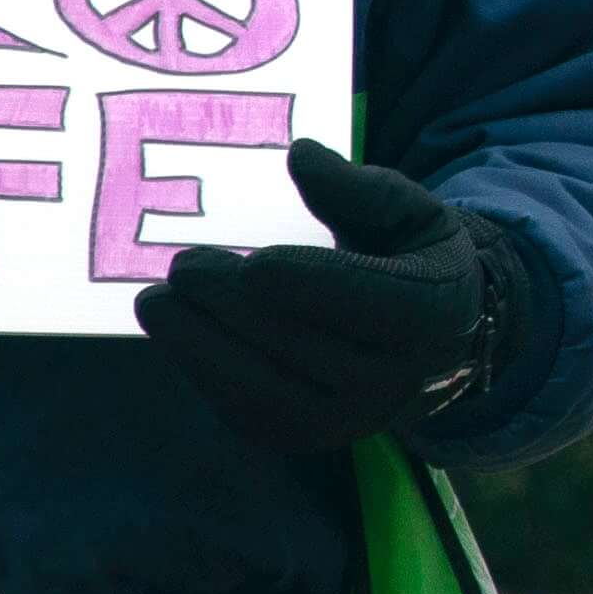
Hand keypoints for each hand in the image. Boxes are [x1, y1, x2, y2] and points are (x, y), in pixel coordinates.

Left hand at [139, 144, 529, 454]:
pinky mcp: (306, 437)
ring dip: (201, 347)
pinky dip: (205, 372)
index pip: (372, 304)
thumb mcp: (407, 213)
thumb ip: (358, 187)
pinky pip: (247, 412)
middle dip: (236, 309)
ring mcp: (349, 419)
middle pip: (305, 346)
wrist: (436, 340)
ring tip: (156, 303)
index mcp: (432, 313)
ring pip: (267, 389)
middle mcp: (395, 380)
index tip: (255, 265)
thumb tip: (300, 156)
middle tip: (183, 268)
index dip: (313, 287)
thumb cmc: (411, 258)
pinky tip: (178, 331)